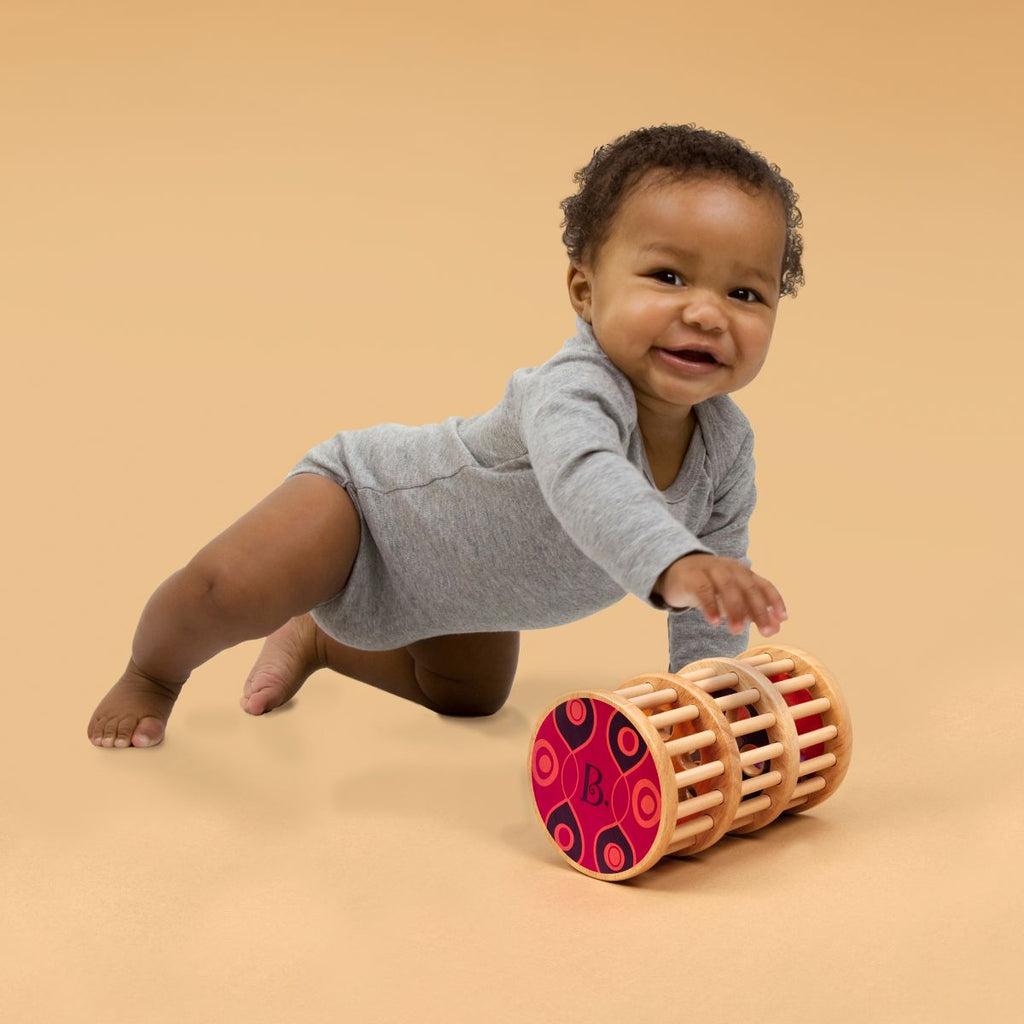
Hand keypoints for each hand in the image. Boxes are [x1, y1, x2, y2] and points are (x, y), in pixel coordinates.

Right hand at [654, 553, 787, 635]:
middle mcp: (729, 569)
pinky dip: (711, 606)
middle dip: (759, 610)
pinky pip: (703, 590)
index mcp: (742, 573)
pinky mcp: (692, 576)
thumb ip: (751, 611)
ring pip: (728, 587)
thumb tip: (775, 628)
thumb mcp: (731, 599)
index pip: (764, 585)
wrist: (674, 570)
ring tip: (737, 631)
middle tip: (765, 631)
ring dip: (735, 610)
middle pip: (748, 587)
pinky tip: (715, 622)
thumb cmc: (708, 587)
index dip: (775, 601)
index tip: (782, 620)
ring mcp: (710, 570)